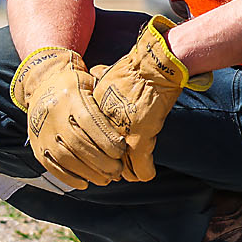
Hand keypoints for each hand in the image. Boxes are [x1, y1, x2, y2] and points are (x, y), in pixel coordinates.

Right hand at [10, 47, 124, 189]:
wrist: (43, 83)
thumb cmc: (76, 85)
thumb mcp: (92, 83)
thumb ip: (105, 103)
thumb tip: (128, 126)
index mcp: (70, 96)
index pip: (89, 122)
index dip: (107, 139)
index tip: (121, 151)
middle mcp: (53, 114)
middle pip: (78, 143)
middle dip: (101, 161)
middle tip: (117, 170)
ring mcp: (42, 131)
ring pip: (65, 157)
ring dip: (88, 172)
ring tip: (106, 179)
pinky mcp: (36, 145)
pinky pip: (51, 165)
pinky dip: (69, 177)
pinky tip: (85, 182)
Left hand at [90, 15, 212, 181]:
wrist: (152, 68)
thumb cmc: (133, 68)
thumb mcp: (106, 74)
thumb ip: (98, 80)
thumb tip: (95, 72)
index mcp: (91, 115)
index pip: (90, 143)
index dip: (97, 149)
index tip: (103, 153)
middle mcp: (102, 129)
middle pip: (103, 160)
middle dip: (110, 165)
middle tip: (116, 169)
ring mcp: (120, 137)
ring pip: (122, 169)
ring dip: (127, 171)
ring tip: (131, 173)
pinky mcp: (140, 141)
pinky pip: (142, 170)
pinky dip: (145, 172)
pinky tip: (146, 172)